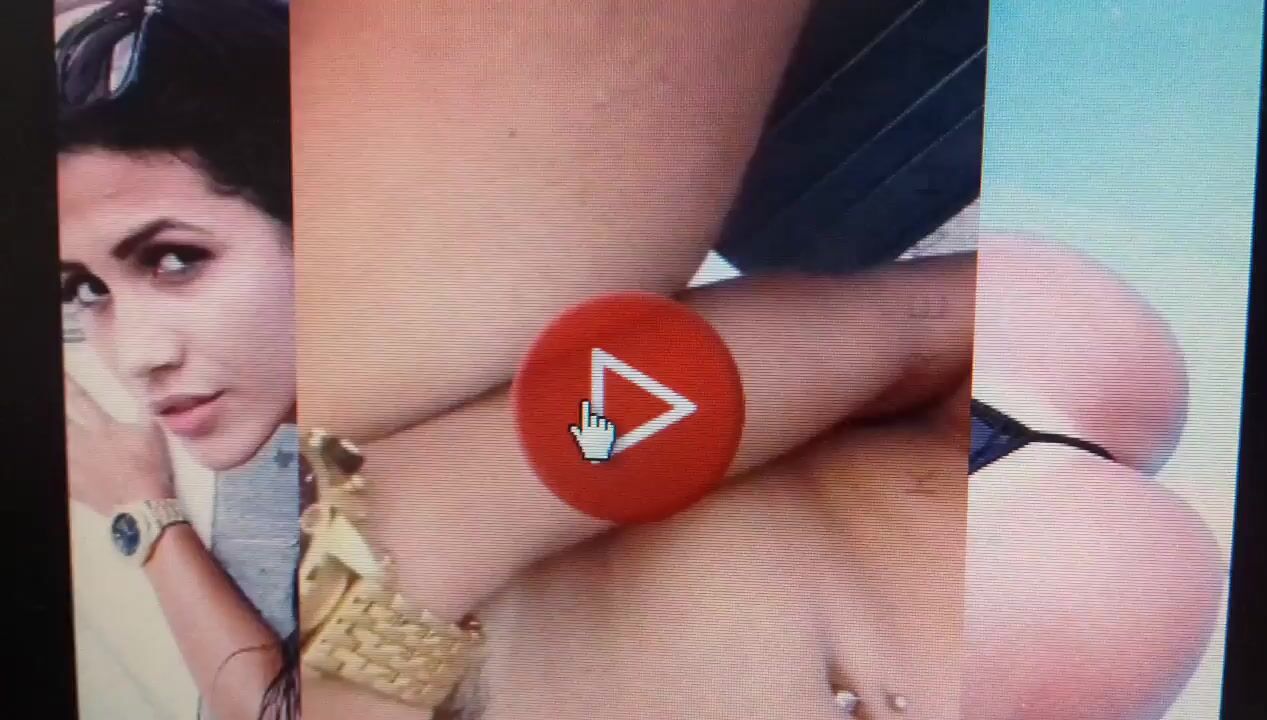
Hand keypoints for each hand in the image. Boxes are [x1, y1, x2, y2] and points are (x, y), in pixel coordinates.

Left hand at [64, 374, 173, 514]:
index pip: (81, 400)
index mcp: (103, 428)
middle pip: (62, 419)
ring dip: (57, 432)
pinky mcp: (71, 484)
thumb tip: (144, 392)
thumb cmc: (150, 469)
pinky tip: (57, 457)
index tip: (59, 373)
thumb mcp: (154, 435)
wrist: (142, 506)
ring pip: (58, 441)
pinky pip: (57, 468)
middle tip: (51, 397)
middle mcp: (83, 442)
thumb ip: (145, 411)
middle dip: (56, 406)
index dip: (69, 385)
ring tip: (43, 422)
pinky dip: (57, 461)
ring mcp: (73, 464)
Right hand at [568, 400, 615, 462]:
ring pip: (603, 420)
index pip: (584, 415)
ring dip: (601, 424)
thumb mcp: (580, 442)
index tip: (585, 402)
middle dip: (594, 420)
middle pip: (595, 417)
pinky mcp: (610, 433)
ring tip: (600, 433)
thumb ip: (577, 433)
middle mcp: (594, 429)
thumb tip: (573, 427)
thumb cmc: (588, 450)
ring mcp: (603, 430)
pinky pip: (610, 425)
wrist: (599, 459)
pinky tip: (605, 434)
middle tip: (594, 427)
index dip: (585, 408)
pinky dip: (608, 427)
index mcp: (585, 430)